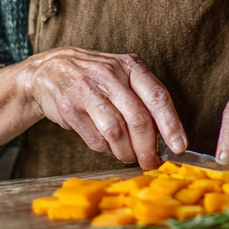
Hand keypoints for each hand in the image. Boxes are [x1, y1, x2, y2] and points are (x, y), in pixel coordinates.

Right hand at [19, 47, 187, 169]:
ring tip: (129, 156)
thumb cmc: (95, 77)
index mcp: (129, 66)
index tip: (179, 147)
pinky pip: (96, 139)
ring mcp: (87, 91)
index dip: (171, 125)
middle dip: (148, 148)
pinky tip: (109, 147)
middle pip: (138, 119)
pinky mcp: (69, 108)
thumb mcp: (121, 75)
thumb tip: (166, 137)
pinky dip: (107, 150)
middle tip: (151, 162)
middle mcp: (109, 75)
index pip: (157, 96)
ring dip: (127, 152)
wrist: (48, 70)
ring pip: (116, 133)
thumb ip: (143, 98)